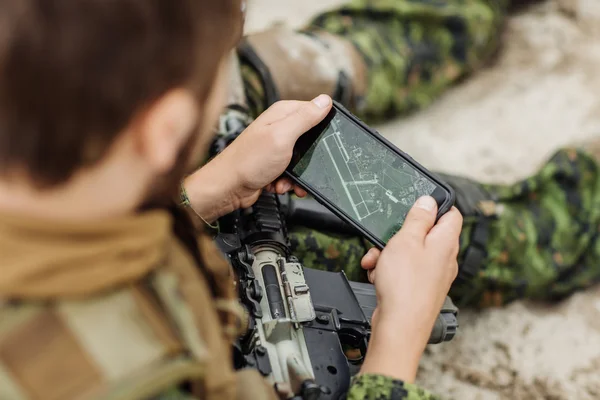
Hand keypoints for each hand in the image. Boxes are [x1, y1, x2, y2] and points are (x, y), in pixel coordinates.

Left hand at [184, 95, 331, 220]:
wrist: (228, 188)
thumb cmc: (248, 161)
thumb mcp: (282, 135)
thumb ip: (304, 117)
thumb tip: (324, 100)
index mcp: (282, 114)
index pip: (314, 111)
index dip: (322, 127)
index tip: (324, 141)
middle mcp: (279, 127)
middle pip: (310, 139)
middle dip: (310, 157)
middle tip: (303, 164)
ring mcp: (276, 146)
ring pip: (302, 159)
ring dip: (298, 173)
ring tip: (287, 179)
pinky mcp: (274, 163)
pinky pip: (292, 172)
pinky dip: (289, 181)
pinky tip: (279, 184)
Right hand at [359, 197, 461, 382]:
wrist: (400, 326)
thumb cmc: (405, 285)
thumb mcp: (406, 240)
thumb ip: (419, 218)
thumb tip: (429, 201)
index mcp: (446, 242)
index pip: (451, 213)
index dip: (433, 206)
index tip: (413, 207)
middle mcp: (444, 258)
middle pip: (424, 234)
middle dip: (398, 235)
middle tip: (385, 239)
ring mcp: (433, 275)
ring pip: (410, 253)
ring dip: (388, 254)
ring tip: (376, 261)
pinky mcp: (420, 289)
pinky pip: (404, 271)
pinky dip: (389, 270)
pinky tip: (377, 276)